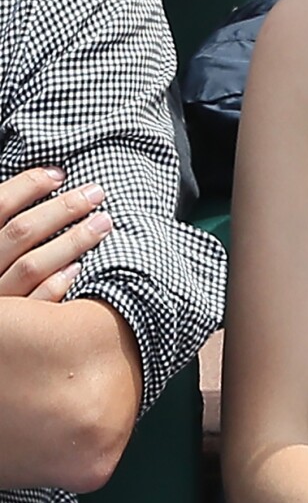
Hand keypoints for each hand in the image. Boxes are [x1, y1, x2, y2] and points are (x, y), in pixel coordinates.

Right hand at [0, 167, 111, 300]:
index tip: (60, 174)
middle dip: (62, 209)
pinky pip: (35, 305)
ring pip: (32, 266)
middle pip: (21, 232)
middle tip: (96, 193)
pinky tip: (80, 268)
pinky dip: (56, 285)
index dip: (28, 185)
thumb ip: (9, 220)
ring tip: (104, 223)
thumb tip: (46, 180)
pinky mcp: (10, 328)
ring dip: (72, 242)